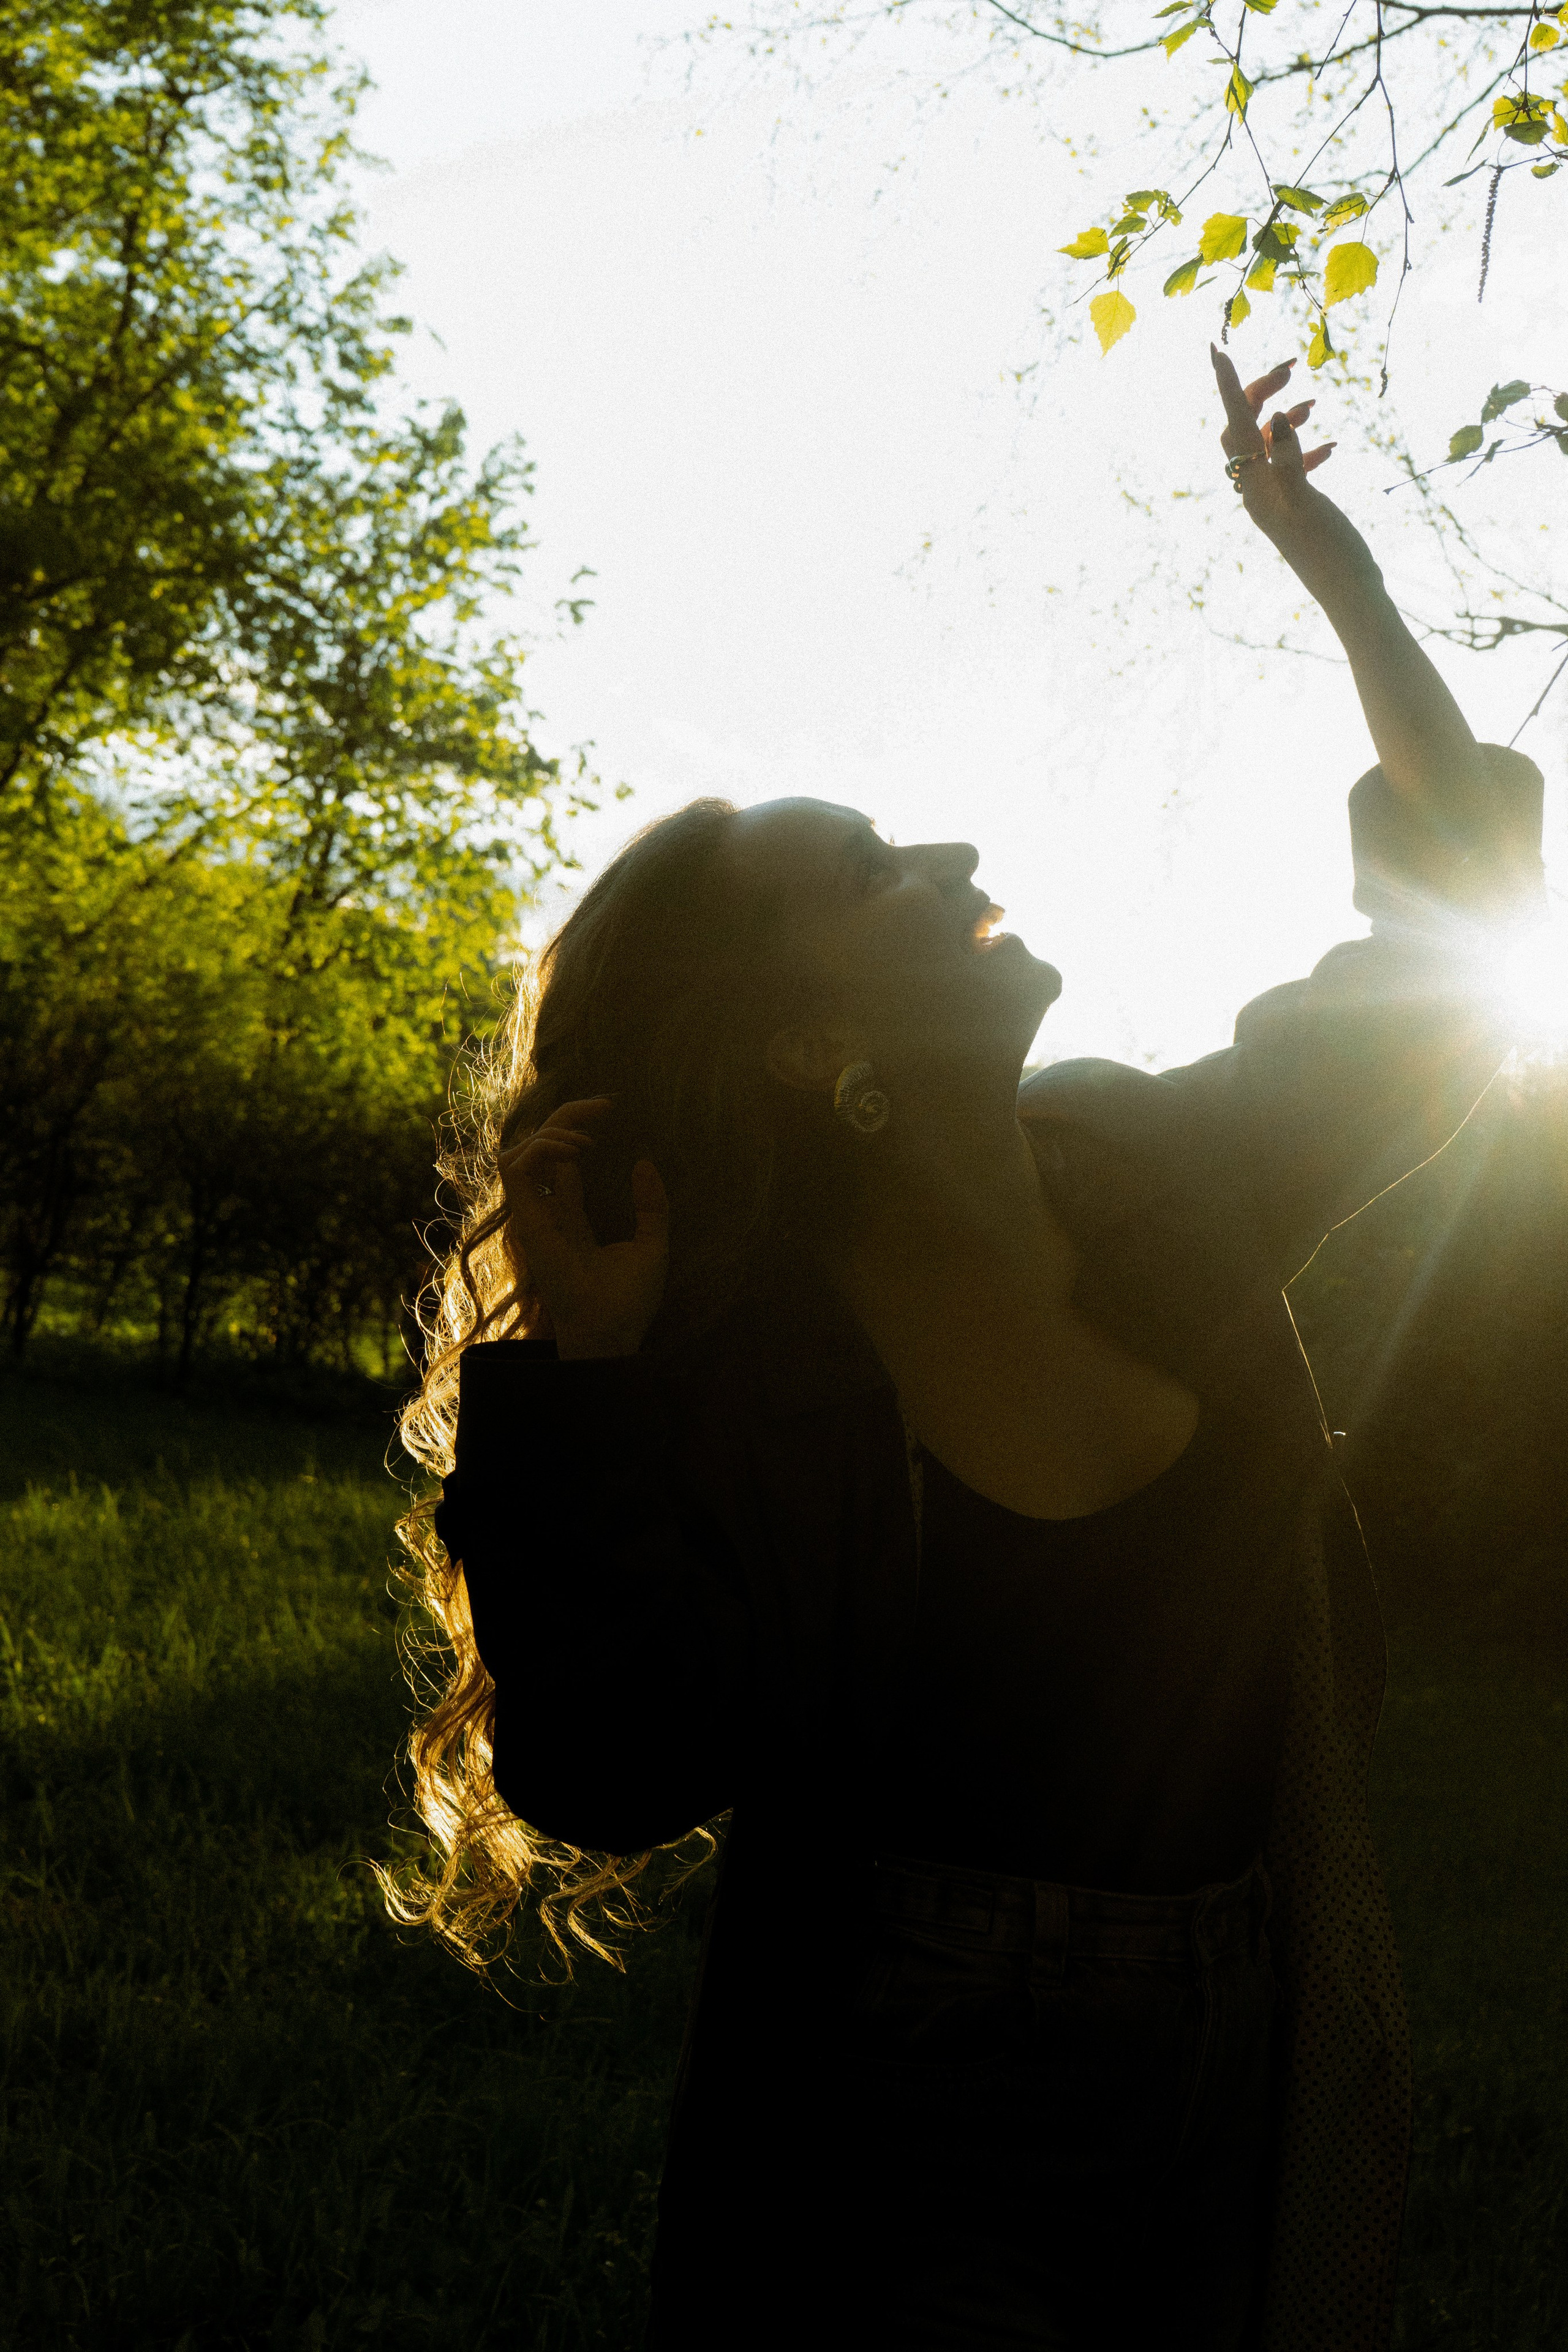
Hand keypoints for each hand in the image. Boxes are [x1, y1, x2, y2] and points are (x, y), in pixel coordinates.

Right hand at [499, 1097, 669, 1358]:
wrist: (612, 1332)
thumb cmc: (630, 1299)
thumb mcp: (653, 1242)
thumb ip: (651, 1206)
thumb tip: (643, 1162)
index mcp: (571, 1215)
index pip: (561, 1159)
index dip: (578, 1129)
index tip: (611, 1110)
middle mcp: (548, 1211)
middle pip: (540, 1147)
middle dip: (568, 1117)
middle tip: (605, 1106)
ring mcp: (535, 1215)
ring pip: (519, 1151)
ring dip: (552, 1131)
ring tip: (589, 1139)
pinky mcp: (527, 1221)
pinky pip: (514, 1169)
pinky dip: (541, 1149)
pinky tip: (576, 1152)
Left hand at [1209, 345, 1378, 608]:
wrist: (1347, 592)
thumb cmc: (1328, 551)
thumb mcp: (1306, 500)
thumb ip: (1287, 460)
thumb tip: (1270, 417)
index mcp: (1254, 485)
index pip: (1235, 422)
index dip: (1227, 383)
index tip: (1216, 347)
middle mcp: (1255, 490)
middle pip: (1241, 429)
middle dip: (1259, 394)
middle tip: (1290, 370)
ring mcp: (1274, 498)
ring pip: (1264, 446)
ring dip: (1284, 418)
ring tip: (1312, 404)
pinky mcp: (1294, 506)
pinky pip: (1290, 468)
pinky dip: (1306, 448)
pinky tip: (1331, 446)